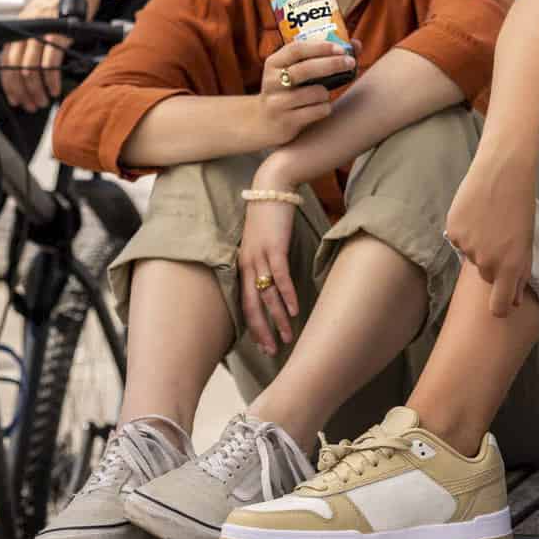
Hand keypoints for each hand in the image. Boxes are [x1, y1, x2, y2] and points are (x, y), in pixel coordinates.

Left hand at [0, 0, 81, 112]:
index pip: (5, 63)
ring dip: (37, 90)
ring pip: (30, 69)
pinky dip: (51, 80)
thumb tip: (28, 69)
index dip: (9, 85)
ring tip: (44, 99)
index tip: (16, 100)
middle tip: (32, 105)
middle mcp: (24, 30)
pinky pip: (50, 63)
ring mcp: (40, 31)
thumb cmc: (62, 4)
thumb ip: (31, 41)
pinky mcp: (57, 32)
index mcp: (17, 29)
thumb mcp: (39, 21)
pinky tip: (55, 88)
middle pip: (15, 69)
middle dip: (23, 92)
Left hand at [237, 194, 300, 355]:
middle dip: (262, 331)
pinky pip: (280, 277)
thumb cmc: (271, 215)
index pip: (245, 302)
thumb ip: (267, 261)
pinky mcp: (273, 247)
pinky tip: (294, 311)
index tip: (262, 344)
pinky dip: (286, 296)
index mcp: (243, 264)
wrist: (271, 187)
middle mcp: (247, 264)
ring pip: (266, 296)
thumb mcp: (264, 242)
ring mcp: (259, 256)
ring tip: (286, 338)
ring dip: (277, 319)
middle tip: (272, 351)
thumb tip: (278, 282)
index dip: (253, 326)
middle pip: (251, 305)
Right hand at [253, 38, 356, 148]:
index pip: (296, 49)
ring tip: (323, 94)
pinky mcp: (285, 121)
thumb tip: (356, 44)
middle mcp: (272, 81)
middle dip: (332, 64)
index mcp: (274, 63)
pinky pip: (316, 111)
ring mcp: (277, 102)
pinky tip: (318, 108)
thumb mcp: (296, 70)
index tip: (341, 48)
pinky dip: (324, 108)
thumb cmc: (289, 90)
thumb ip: (323, 56)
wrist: (264, 121)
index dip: (320, 47)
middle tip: (350, 63)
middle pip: (305, 69)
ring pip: (314, 93)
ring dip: (326, 93)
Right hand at [444, 148, 538, 317]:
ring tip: (489, 220)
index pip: (499, 306)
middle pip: (486, 277)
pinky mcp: (453, 232)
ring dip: (479, 245)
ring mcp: (468, 248)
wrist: (503, 172)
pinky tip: (475, 214)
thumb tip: (516, 299)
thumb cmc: (521, 205)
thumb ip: (521, 272)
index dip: (500, 307)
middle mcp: (487, 262)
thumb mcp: (527, 242)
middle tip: (501, 238)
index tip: (501, 302)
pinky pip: (458, 240)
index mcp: (511, 267)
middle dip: (492, 264)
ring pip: (471, 256)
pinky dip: (465, 231)